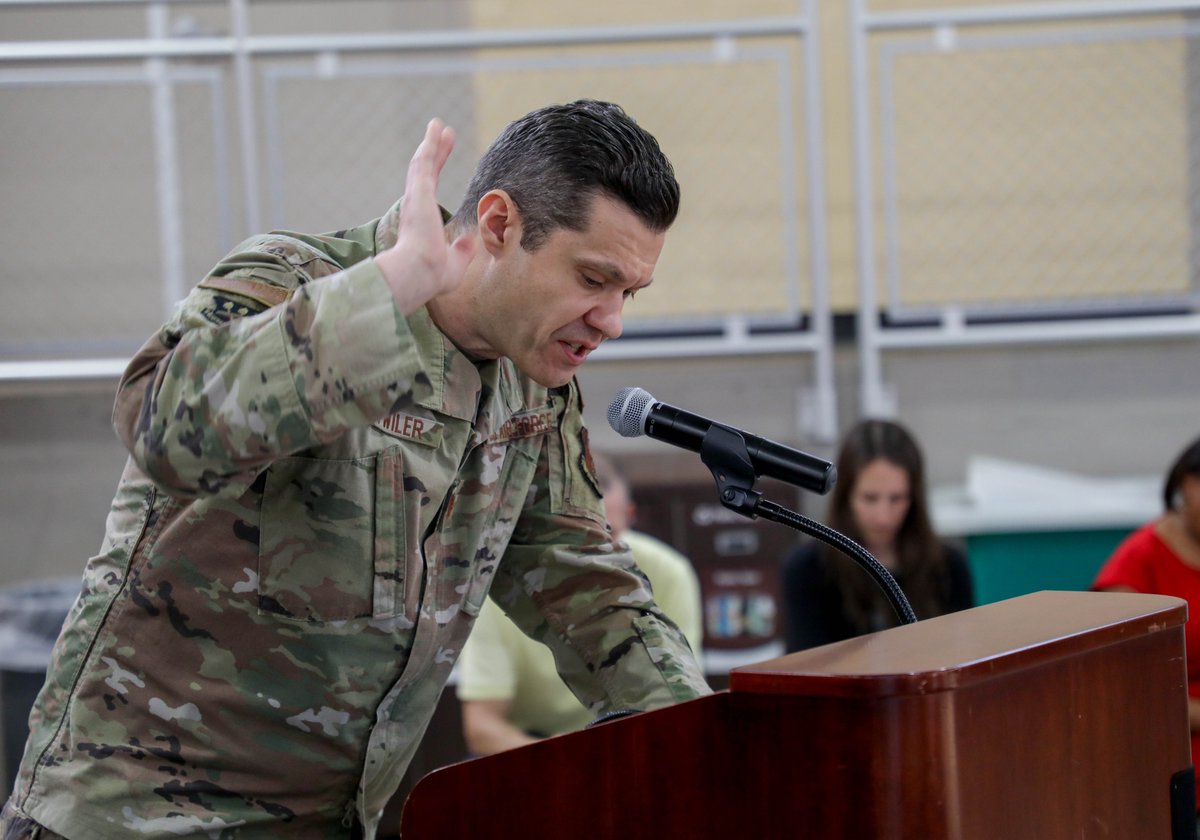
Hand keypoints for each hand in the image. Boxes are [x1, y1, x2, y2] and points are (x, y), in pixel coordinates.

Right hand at [375, 118, 475, 313]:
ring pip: (423, 163)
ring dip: (431, 143)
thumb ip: (460, 251)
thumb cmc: (433, 276)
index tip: (443, 154)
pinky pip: (425, 161)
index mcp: (421, 222)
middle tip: (443, 134)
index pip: (430, 188)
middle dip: (435, 152)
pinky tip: (437, 128)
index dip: (437, 169)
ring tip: (439, 125)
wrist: (419, 275)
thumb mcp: (454, 264)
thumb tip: (469, 241)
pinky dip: (430, 144)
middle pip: (426, 171)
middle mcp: (415, 207)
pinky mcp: (419, 191)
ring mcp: (415, 197)